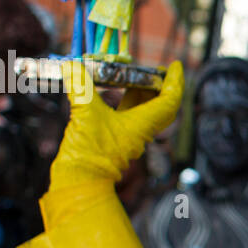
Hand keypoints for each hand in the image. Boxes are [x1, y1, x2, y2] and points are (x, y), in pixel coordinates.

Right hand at [49, 61, 183, 189]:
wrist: (80, 182)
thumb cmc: (88, 153)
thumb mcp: (84, 113)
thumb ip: (80, 86)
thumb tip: (72, 65)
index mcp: (142, 124)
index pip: (169, 100)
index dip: (175, 81)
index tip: (176, 66)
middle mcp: (141, 130)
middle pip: (162, 105)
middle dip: (162, 85)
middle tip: (157, 70)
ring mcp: (129, 135)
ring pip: (145, 110)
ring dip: (144, 92)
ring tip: (138, 74)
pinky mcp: (116, 138)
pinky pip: (129, 115)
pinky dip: (128, 101)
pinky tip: (117, 90)